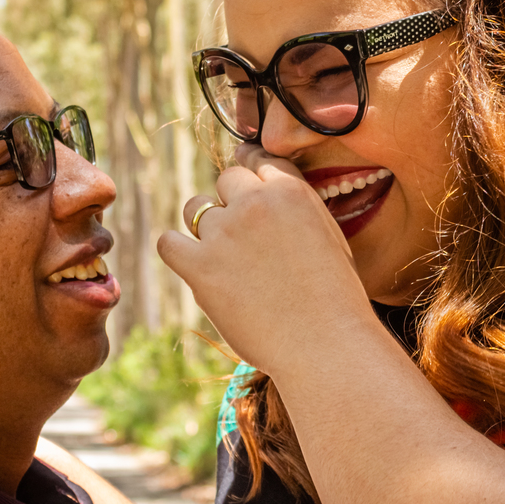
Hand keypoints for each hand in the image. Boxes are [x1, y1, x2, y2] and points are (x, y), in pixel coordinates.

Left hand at [158, 144, 369, 372]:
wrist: (326, 343)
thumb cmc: (335, 300)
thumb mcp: (330, 238)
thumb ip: (298, 213)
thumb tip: (270, 202)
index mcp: (292, 192)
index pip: (259, 160)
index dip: (250, 174)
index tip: (244, 187)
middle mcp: (255, 203)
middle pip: (226, 180)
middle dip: (231, 203)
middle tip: (242, 239)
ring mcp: (225, 233)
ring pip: (195, 208)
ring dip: (204, 227)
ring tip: (224, 259)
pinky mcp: (200, 266)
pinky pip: (169, 243)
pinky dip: (177, 251)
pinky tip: (194, 267)